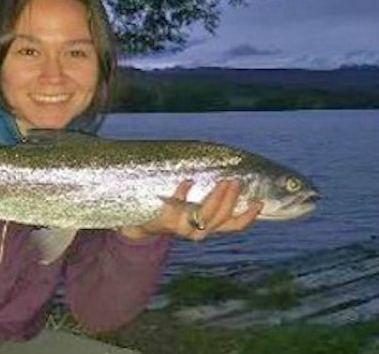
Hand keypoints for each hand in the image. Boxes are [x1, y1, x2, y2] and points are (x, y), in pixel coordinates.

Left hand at [119, 179, 262, 240]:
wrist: (143, 224)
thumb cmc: (174, 211)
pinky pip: (177, 207)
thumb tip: (231, 168)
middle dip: (230, 198)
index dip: (249, 217)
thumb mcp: (195, 206)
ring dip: (215, 196)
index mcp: (209, 227)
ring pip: (204, 214)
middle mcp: (198, 231)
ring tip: (222, 180)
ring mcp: (182, 228)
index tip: (258, 202)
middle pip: (221, 217)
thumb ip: (212, 196)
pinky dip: (183, 192)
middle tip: (235, 180)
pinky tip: (188, 181)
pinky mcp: (166, 222)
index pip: (235, 226)